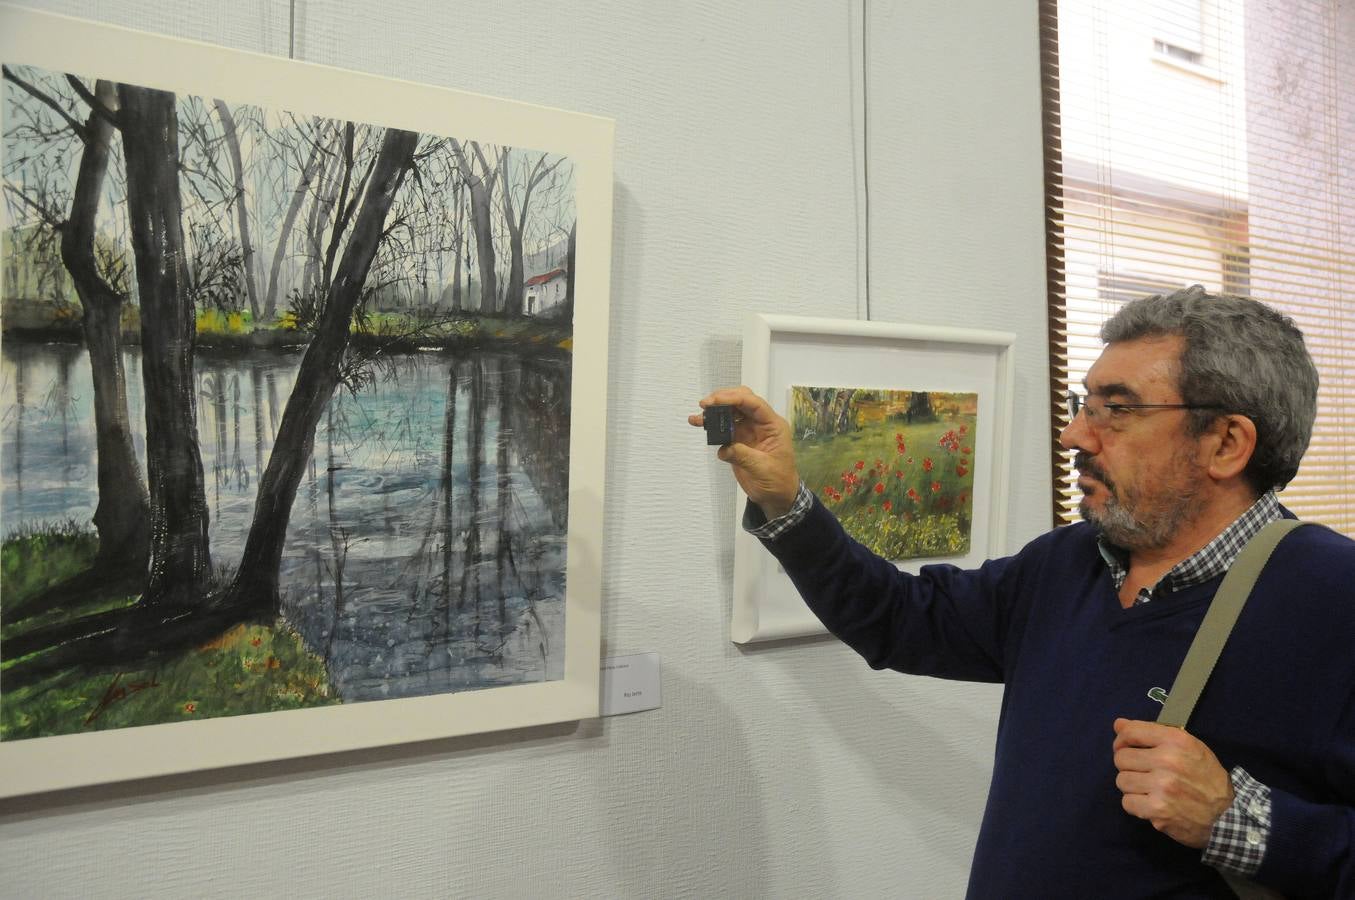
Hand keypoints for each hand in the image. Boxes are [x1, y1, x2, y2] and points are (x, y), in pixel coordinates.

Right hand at [689, 386, 798, 517]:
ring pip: (730, 413)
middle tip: (705, 405)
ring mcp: (749, 431)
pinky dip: (712, 426)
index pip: (754, 404)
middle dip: (723, 399)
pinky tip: (701, 425)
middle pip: (741, 401)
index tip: (715, 401)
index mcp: (773, 425)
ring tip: (698, 418)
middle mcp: (760, 424)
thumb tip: (724, 448)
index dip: (734, 398)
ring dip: (714, 412)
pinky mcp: (738, 441)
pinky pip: (724, 428)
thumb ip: (743, 456)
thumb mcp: (763, 469)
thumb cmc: (778, 481)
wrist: (775, 496)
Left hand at [1112, 718, 1233, 848]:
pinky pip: (1127, 802)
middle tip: (1143, 773)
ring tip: (1149, 789)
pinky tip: (1150, 804)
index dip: (1121, 740)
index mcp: (1176, 740)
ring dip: (1132, 786)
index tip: (1124, 748)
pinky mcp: (1157, 810)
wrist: (1227, 816)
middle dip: (1128, 766)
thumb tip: (1118, 724)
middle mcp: (1167, 760)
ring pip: (1121, 780)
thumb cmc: (1207, 778)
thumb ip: (1154, 733)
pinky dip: (1135, 805)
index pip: (1131, 732)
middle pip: (1121, 758)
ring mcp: (1161, 786)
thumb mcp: (1190, 747)